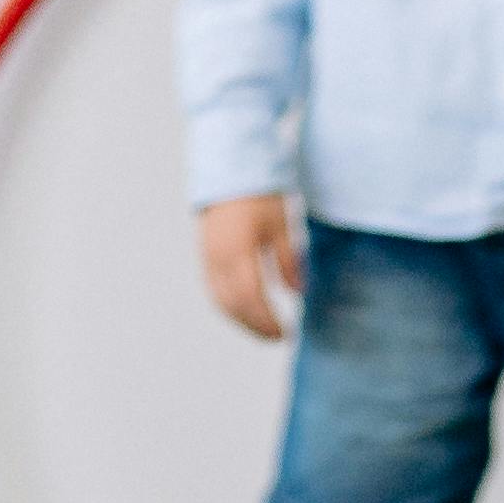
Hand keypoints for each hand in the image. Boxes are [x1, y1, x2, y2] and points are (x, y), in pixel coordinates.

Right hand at [199, 194, 306, 340]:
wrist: (229, 166)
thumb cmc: (260, 193)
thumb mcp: (281, 224)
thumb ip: (288, 260)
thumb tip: (298, 293)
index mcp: (240, 249)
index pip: (252, 297)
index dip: (267, 321)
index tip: (286, 334)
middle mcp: (219, 256)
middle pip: (233, 305)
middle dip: (255, 326)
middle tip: (277, 337)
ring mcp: (208, 256)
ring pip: (220, 300)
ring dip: (241, 319)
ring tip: (263, 329)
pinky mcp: (205, 253)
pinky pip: (214, 289)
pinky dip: (230, 305)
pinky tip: (246, 310)